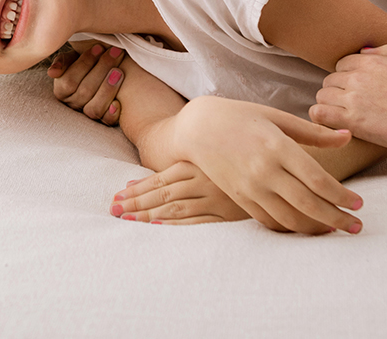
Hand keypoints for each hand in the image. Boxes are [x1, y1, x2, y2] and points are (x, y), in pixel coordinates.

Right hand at [48, 42, 125, 124]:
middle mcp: (73, 104)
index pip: (69, 81)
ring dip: (107, 90)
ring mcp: (88, 114)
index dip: (84, 63)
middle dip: (102, 69)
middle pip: (84, 92)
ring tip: (119, 71)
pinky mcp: (104, 121)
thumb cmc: (88, 63)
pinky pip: (106, 122)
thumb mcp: (73, 58)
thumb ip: (63, 61)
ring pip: (94, 109)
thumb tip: (53, 73)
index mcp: (62, 90)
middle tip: (116, 52)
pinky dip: (112, 114)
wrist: (104, 72)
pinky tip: (118, 102)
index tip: (99, 47)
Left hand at [109, 162, 251, 224]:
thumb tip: (132, 182)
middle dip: (136, 202)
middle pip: (164, 193)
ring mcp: (216, 199)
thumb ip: (173, 170)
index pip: (161, 178)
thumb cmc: (232, 166)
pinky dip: (175, 224)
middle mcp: (205, 180)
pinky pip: (197, 222)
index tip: (117, 196)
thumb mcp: (206, 161)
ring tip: (127, 220)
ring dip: (149, 214)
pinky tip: (156, 226)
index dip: (137, 189)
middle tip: (114, 210)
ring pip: (176, 208)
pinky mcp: (228, 216)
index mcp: (199, 164)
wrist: (273, 174)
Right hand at [169, 97, 364, 234]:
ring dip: (315, 228)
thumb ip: (314, 133)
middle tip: (356, 227)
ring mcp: (250, 187)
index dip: (341, 195)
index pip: (317, 179)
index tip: (358, 203)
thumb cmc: (242, 117)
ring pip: (289, 218)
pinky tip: (306, 227)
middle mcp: (264, 170)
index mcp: (278, 146)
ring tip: (335, 230)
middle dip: (336, 218)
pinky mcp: (240, 198)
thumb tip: (347, 138)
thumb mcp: (278, 117)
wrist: (198, 128)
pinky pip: (269, 221)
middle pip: (308, 203)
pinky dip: (290, 228)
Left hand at [310, 44, 386, 154]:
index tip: (357, 90)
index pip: (343, 64)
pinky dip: (322, 118)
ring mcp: (354, 98)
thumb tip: (364, 51)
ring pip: (323, 96)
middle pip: (331, 80)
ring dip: (330, 105)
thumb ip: (386, 52)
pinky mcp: (353, 121)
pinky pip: (320, 114)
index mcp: (372, 60)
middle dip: (338, 91)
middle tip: (351, 106)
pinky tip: (335, 124)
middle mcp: (359, 76)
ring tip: (344, 116)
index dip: (348, 77)